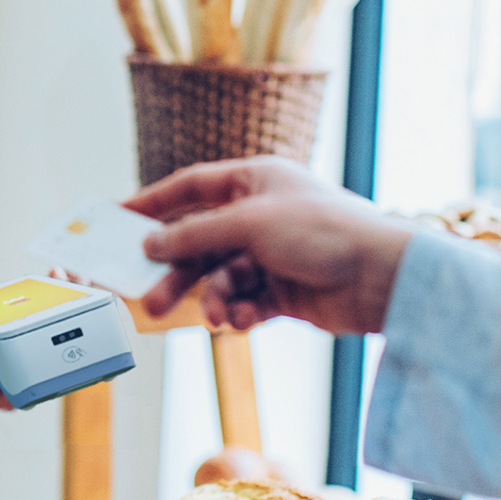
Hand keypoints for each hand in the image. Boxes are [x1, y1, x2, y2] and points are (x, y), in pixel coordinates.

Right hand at [127, 156, 413, 334]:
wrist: (382, 277)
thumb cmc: (323, 230)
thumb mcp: (249, 223)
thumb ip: (195, 234)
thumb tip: (152, 243)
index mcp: (255, 181)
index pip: (192, 187)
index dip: (154, 203)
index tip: (118, 219)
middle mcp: (261, 214)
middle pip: (202, 242)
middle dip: (179, 273)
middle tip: (150, 301)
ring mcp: (273, 254)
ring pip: (223, 277)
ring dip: (215, 298)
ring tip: (216, 317)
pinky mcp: (286, 291)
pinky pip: (247, 301)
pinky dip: (242, 311)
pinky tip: (244, 319)